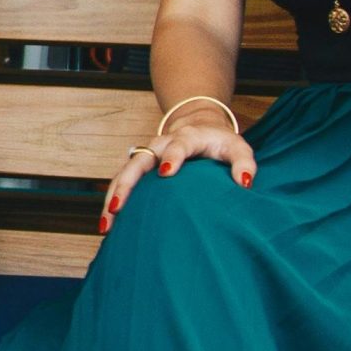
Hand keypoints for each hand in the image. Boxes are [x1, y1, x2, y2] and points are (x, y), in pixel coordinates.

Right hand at [101, 104, 254, 229]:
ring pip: (123, 174)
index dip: (171, 157)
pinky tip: (108, 224)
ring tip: (106, 224)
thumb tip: (244, 183)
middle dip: (126, 185)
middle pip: (137, 162)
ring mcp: (146, 155)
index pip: (177, 145)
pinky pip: (121, 182)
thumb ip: (244, 164)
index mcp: (186, 138)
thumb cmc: (220, 142)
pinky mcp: (138, 167)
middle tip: (118, 207)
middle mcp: (160, 144)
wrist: (199, 126)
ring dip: (113, 197)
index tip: (166, 173)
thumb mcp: (238, 148)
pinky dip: (113, 201)